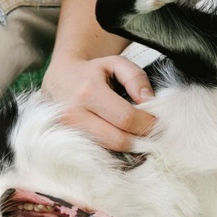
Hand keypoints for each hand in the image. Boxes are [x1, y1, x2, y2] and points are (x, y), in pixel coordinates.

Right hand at [40, 55, 156, 151]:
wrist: (58, 78)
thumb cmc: (91, 71)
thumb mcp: (115, 63)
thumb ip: (135, 77)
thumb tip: (149, 100)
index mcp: (88, 92)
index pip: (126, 118)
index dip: (147, 123)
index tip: (158, 122)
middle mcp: (74, 115)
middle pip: (118, 139)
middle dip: (141, 140)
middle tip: (153, 135)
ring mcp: (68, 132)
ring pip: (108, 150)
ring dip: (130, 148)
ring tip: (140, 137)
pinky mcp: (67, 143)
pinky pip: (97, 153)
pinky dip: (115, 152)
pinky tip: (124, 142)